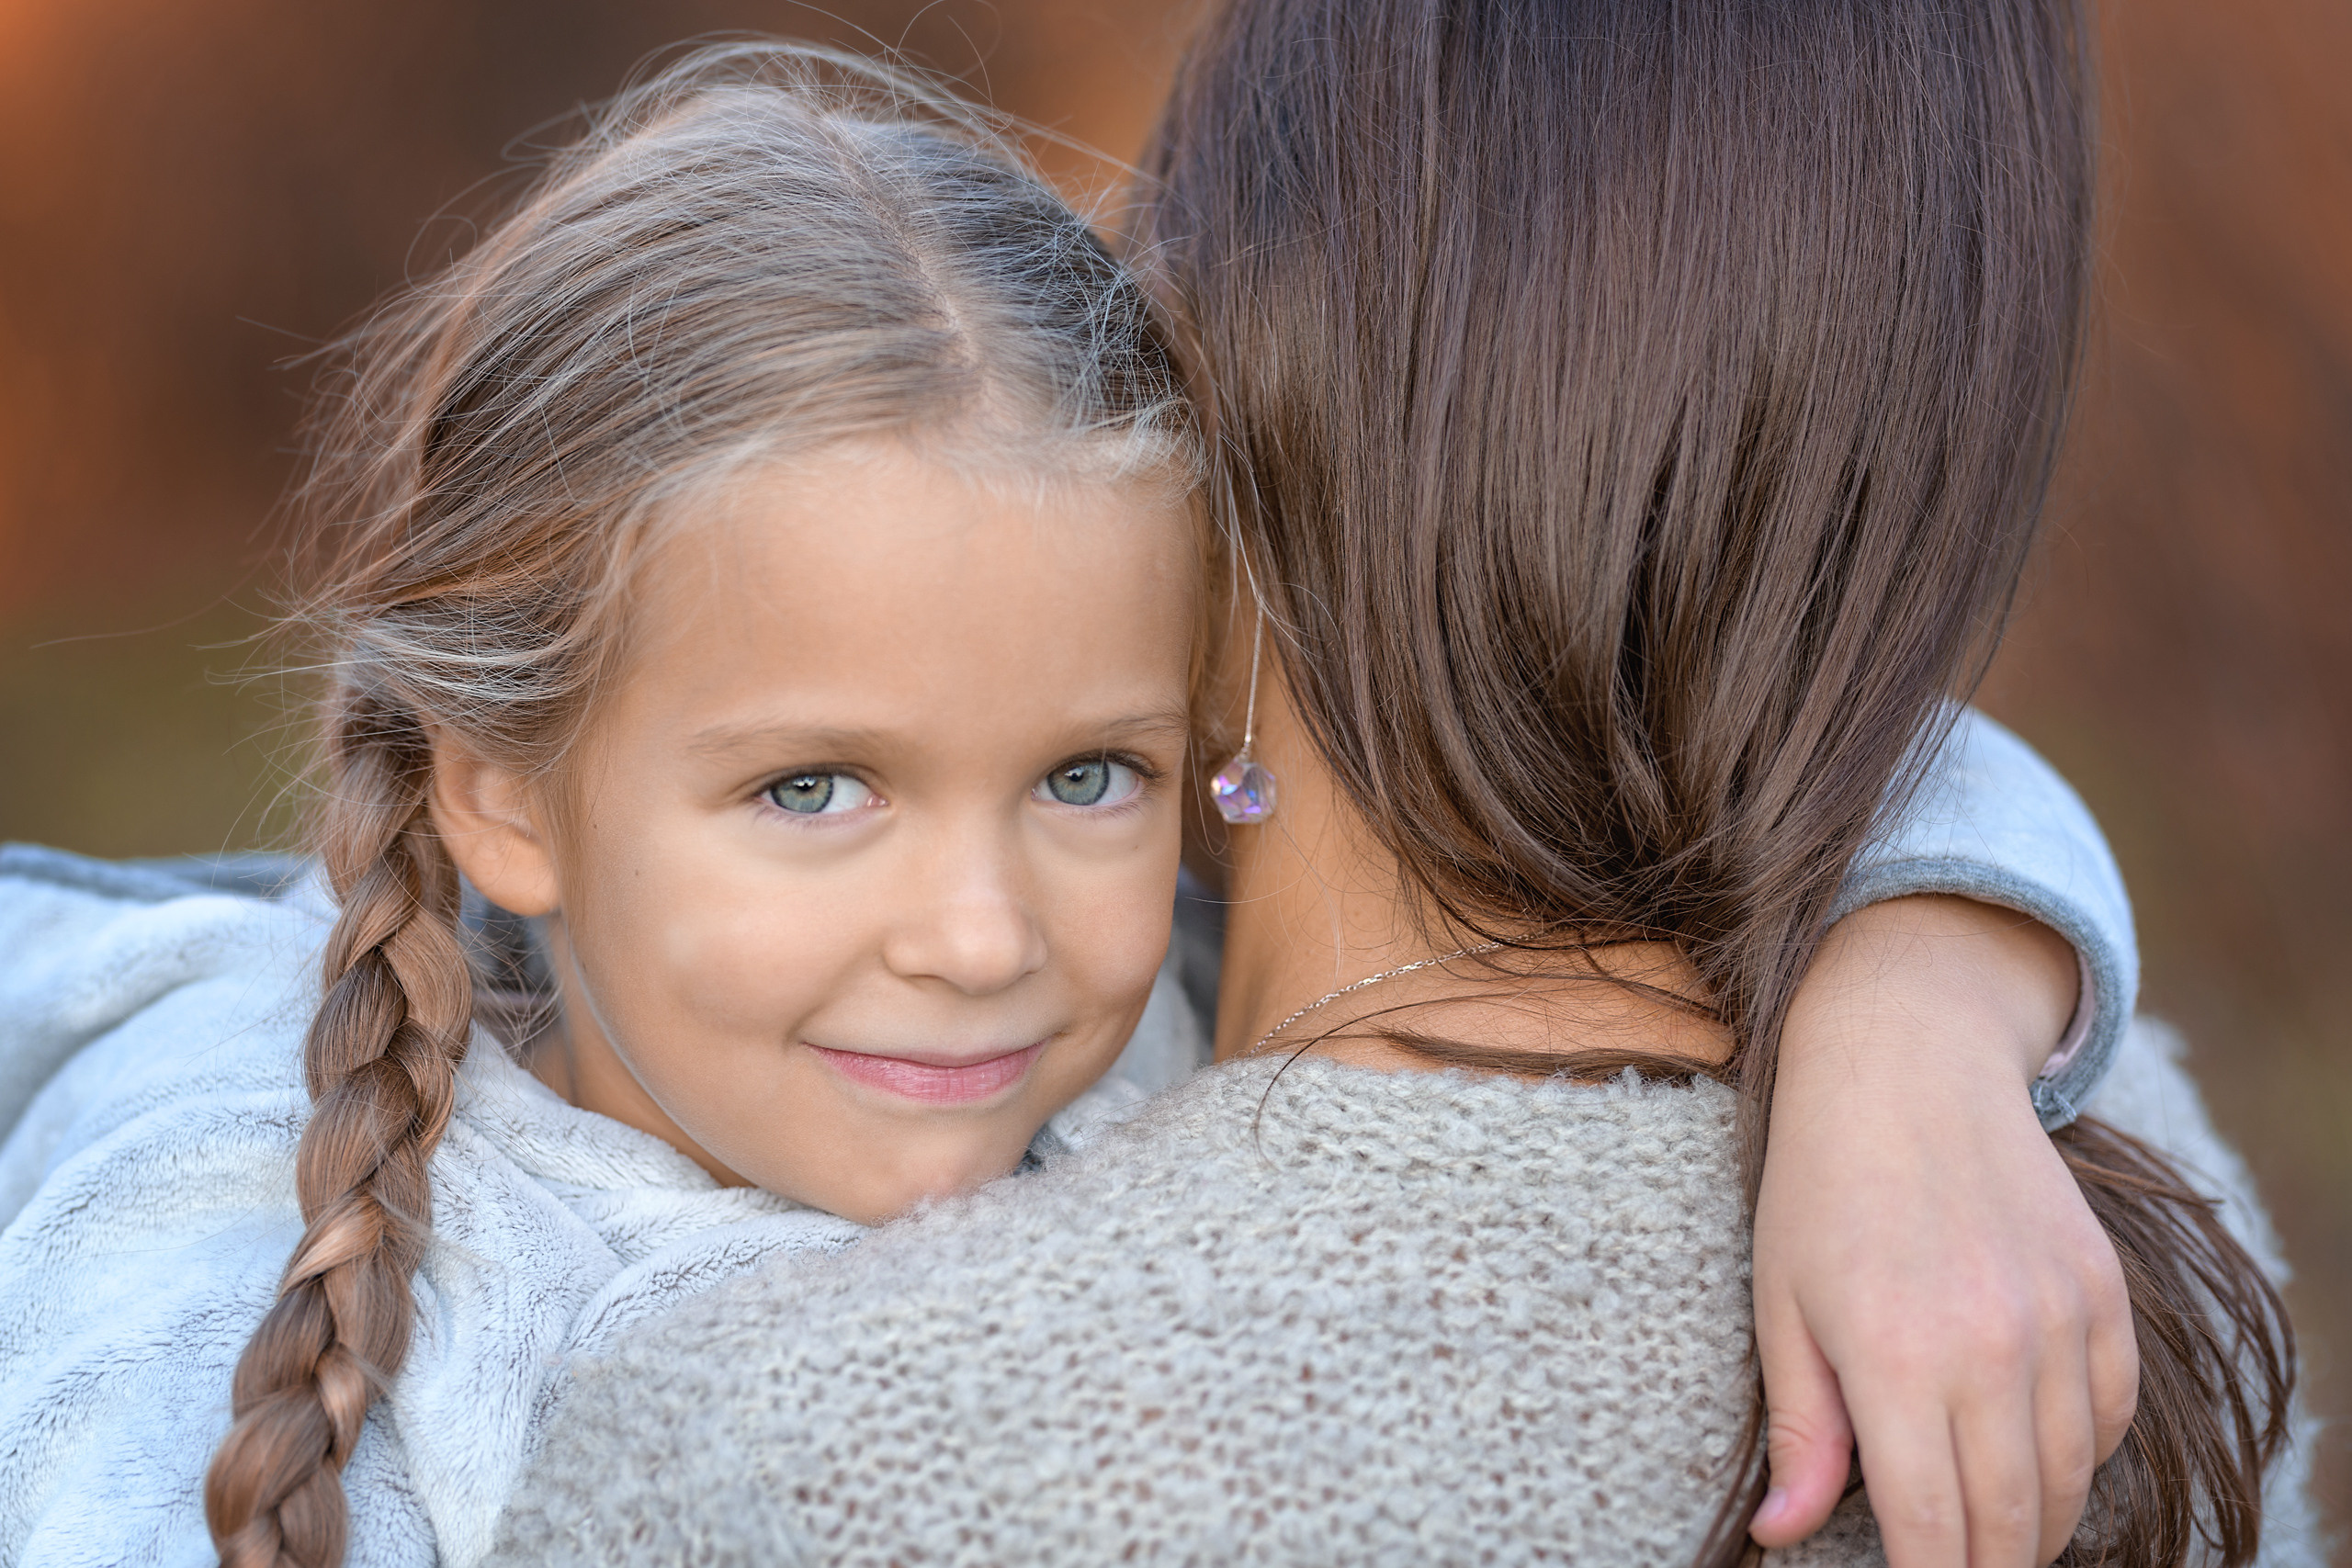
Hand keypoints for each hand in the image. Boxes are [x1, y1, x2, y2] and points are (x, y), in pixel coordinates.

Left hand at [1747, 896, 2138, 1566]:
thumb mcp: (1780, 1301)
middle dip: (1985, 1567)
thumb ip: (1800, 1428)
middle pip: (2013, 1521)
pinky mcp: (2104, 1291)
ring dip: (2038, 1525)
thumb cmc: (1821, 1183)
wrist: (1908, 1062)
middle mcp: (1993, 1347)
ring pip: (2072, 1479)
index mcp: (1896, 1356)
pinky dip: (2083, 1456)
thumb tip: (1784, 1536)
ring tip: (1995, 1535)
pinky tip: (2040, 1459)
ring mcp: (2061, 1318)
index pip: (1932, 1527)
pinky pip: (2112, 1415)